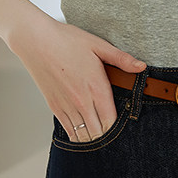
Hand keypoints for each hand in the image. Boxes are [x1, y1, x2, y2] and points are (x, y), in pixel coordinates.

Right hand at [10, 16, 145, 141]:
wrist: (35, 40)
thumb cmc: (66, 40)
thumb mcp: (98, 45)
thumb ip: (121, 59)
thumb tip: (142, 67)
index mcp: (96, 87)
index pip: (112, 121)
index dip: (119, 128)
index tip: (124, 126)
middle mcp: (81, 101)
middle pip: (99, 132)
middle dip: (108, 135)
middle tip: (114, 132)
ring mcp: (66, 106)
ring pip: (83, 136)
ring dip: (93, 137)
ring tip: (100, 133)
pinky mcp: (54, 106)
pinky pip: (69, 130)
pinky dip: (78, 135)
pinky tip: (84, 131)